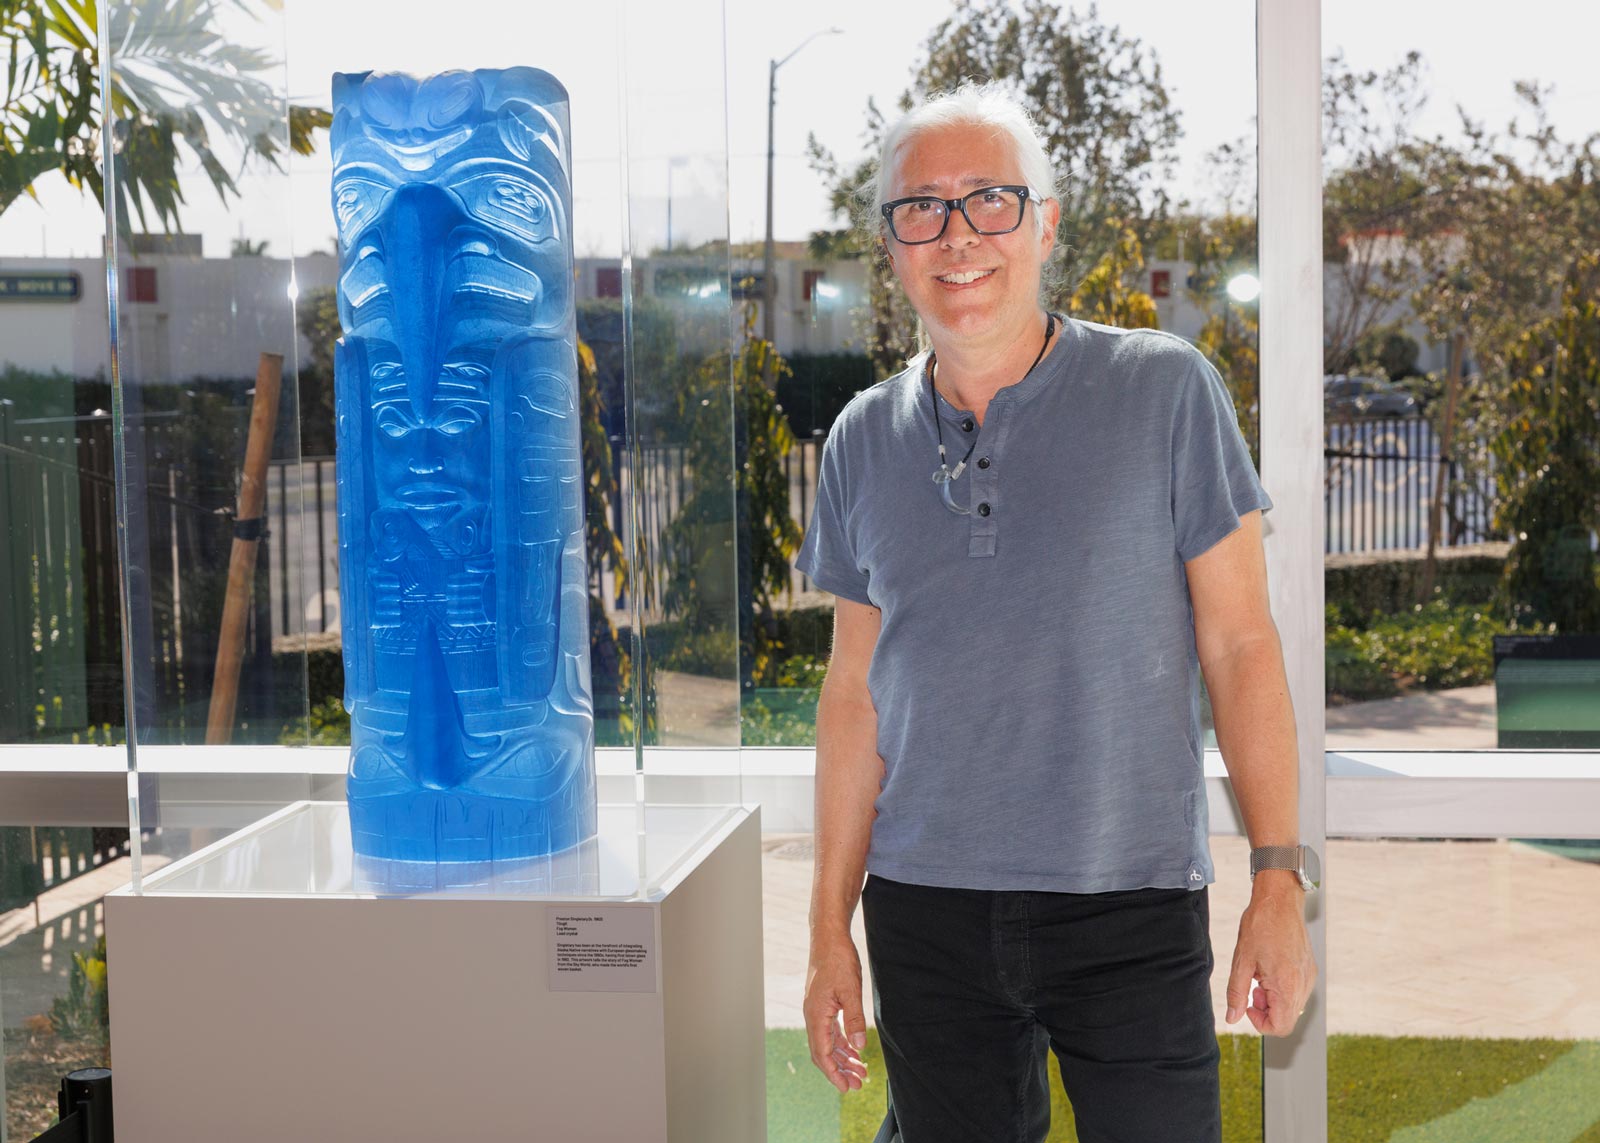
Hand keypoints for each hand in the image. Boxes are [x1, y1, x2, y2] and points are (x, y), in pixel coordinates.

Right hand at [804, 933, 868, 1091]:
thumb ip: (854, 1019)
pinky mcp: (824, 1005)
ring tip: (860, 1071)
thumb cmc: (838, 960)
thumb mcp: (850, 989)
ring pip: (828, 1043)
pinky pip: (831, 1031)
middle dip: (840, 1070)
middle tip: (857, 1085)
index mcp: (816, 1015)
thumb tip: (859, 1046)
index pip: (822, 1054)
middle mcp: (813, 1016)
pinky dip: (842, 1043)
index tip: (846, 1088)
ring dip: (843, 1058)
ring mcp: (817, 1011)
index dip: (834, 1073)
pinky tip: (854, 1049)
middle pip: (823, 1053)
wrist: (829, 938)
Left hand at [1224, 876, 1316, 1035]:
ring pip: (1292, 1007)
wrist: (1280, 900)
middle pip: (1287, 1019)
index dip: (1260, 1023)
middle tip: (1253, 987)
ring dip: (1274, 999)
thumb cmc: (1261, 925)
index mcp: (1287, 986)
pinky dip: (1282, 989)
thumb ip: (1236, 993)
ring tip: (1260, 975)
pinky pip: (1297, 991)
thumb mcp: (1241, 961)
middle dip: (1266, 1010)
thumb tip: (1232, 1017)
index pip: (1280, 1027)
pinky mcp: (1310, 969)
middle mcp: (1303, 985)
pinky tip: (1270, 969)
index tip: (1248, 1004)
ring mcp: (1309, 977)